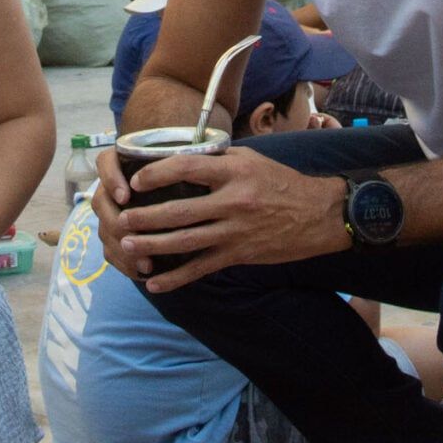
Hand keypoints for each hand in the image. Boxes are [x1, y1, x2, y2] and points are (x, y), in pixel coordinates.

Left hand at [108, 146, 348, 293]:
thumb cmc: (282, 182)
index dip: (157, 174)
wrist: (320, 215)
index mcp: (234, 171)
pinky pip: (201, 268)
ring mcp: (236, 231)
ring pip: (185, 242)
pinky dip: (176, 278)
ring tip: (127, 246)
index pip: (187, 168)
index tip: (137, 181)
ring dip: (153, 246)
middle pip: (179, 211)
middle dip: (145, 218)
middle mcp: (233, 201)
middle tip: (122, 220)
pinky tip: (155, 284)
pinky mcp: (240, 255)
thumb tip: (182, 157)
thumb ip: (218, 160)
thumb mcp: (252, 160)